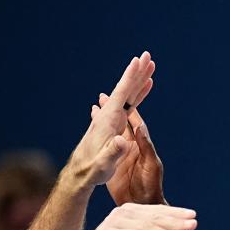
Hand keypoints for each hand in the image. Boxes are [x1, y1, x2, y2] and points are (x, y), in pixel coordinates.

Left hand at [68, 52, 155, 186]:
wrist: (81, 174)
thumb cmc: (92, 170)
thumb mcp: (103, 164)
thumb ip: (112, 153)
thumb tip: (122, 141)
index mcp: (108, 120)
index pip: (121, 93)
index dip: (130, 77)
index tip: (138, 60)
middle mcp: (109, 115)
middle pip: (126, 89)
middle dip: (137, 72)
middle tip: (147, 55)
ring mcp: (111, 119)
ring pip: (128, 95)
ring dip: (138, 81)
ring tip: (149, 67)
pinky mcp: (113, 125)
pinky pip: (127, 106)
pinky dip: (136, 96)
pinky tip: (140, 92)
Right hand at [100, 100, 164, 205]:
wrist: (141, 205)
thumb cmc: (151, 187)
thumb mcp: (151, 166)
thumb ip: (145, 147)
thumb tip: (140, 127)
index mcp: (141, 145)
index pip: (134, 122)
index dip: (128, 109)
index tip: (121, 95)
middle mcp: (130, 146)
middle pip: (121, 124)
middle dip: (113, 110)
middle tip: (103, 96)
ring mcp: (120, 154)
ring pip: (111, 132)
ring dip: (104, 120)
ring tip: (95, 107)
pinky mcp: (111, 163)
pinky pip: (103, 147)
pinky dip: (98, 136)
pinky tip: (91, 129)